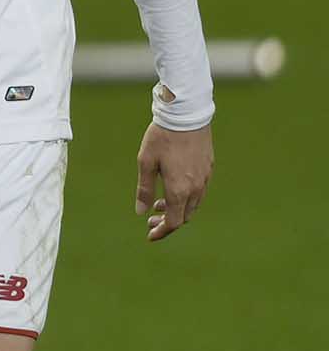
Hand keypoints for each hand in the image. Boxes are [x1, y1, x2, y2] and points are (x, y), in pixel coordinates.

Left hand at [135, 119, 211, 240]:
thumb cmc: (161, 137)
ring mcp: (205, 179)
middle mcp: (195, 188)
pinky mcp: (209, 169)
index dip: (162, 231)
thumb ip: (144, 188)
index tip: (150, 235)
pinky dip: (185, 198)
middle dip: (167, 222)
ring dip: (176, 209)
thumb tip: (140, 212)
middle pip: (184, 216)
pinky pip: (199, 192)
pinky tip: (172, 188)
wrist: (186, 115)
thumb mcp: (145, 162)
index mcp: (179, 189)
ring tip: (157, 203)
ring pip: (193, 205)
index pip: (174, 222)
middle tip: (150, 220)